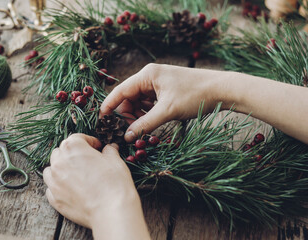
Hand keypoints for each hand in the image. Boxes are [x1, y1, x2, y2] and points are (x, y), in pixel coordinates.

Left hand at [43, 134, 150, 239]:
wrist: (111, 210)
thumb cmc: (114, 183)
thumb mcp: (115, 161)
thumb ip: (109, 151)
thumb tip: (109, 148)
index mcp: (73, 148)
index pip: (77, 138)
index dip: (89, 141)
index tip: (97, 147)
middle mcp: (59, 162)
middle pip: (61, 151)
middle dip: (73, 153)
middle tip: (87, 160)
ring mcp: (54, 182)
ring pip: (51, 169)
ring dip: (61, 168)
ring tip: (76, 173)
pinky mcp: (54, 198)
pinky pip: (51, 188)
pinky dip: (59, 185)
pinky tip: (71, 188)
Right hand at [100, 64, 226, 141]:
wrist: (222, 89)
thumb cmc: (195, 95)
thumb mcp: (168, 111)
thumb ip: (145, 124)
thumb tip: (126, 136)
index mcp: (147, 75)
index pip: (120, 91)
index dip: (109, 106)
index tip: (101, 120)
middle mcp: (150, 76)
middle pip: (129, 98)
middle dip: (126, 114)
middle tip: (129, 132)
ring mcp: (159, 83)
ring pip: (139, 102)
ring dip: (138, 116)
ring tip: (142, 129)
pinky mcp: (166, 90)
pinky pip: (150, 103)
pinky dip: (148, 114)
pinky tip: (151, 123)